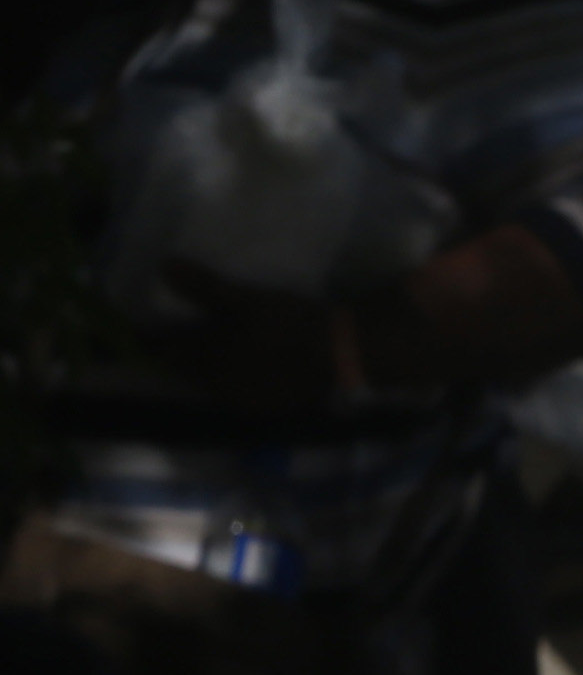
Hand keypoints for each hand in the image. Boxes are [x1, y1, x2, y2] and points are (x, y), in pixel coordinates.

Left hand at [144, 256, 346, 413]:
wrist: (341, 352)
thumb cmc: (290, 322)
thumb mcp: (248, 299)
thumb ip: (205, 286)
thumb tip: (164, 265)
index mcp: (208, 361)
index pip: (169, 352)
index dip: (157, 341)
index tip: (150, 331)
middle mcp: (220, 388)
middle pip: (191, 371)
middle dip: (186, 355)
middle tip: (190, 335)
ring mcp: (246, 401)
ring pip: (217, 385)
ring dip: (213, 369)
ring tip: (224, 350)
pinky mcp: (270, 408)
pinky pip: (242, 394)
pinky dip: (239, 380)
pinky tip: (253, 367)